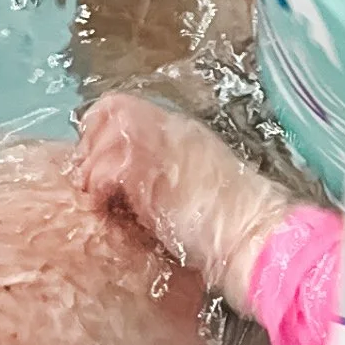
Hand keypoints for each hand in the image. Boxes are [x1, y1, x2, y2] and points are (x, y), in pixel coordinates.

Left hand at [76, 91, 288, 305]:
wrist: (253, 235)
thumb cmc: (233, 224)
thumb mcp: (198, 185)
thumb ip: (167, 174)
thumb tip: (132, 186)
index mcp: (182, 131)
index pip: (127, 108)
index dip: (102, 130)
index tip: (96, 162)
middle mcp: (170, 128)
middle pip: (110, 109)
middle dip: (91, 141)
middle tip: (90, 178)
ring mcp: (159, 145)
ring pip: (103, 133)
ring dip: (92, 166)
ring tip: (98, 194)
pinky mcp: (148, 170)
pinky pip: (104, 167)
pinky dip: (99, 186)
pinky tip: (107, 204)